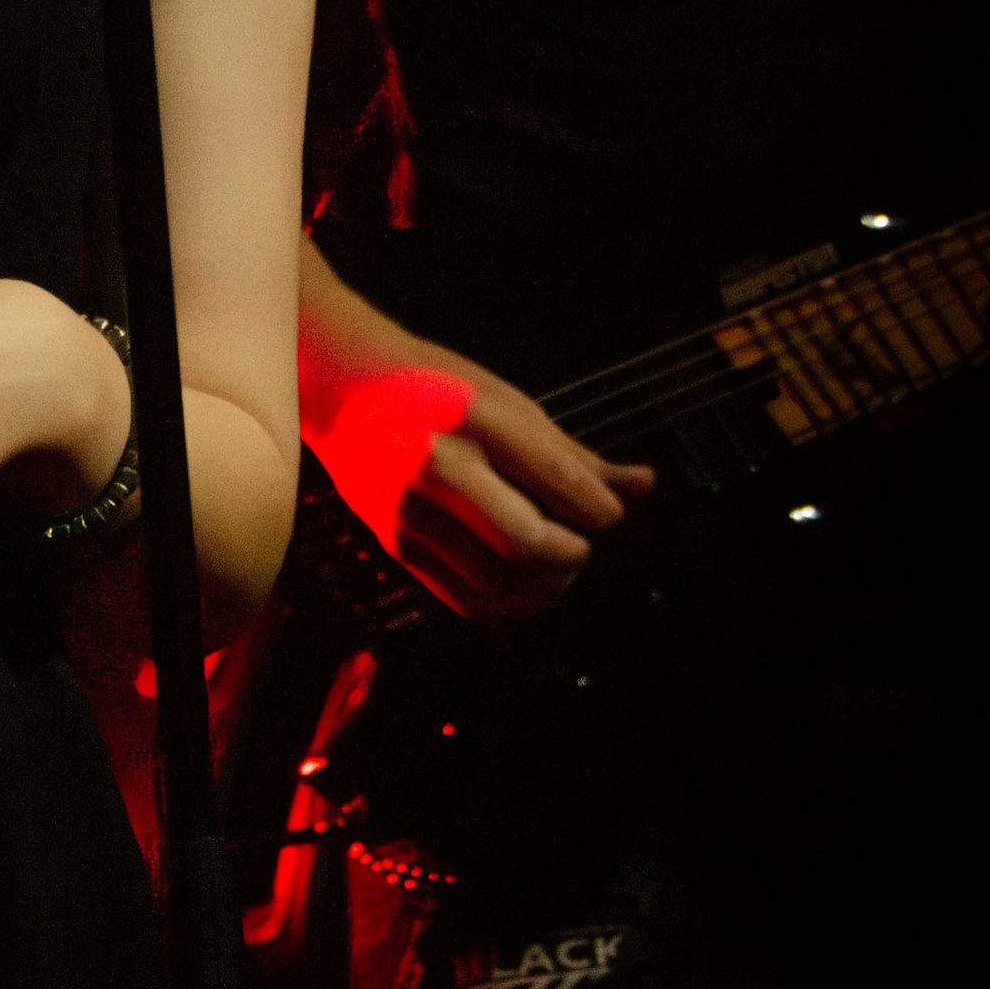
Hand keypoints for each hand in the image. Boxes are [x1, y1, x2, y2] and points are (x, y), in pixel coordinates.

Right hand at [319, 354, 652, 625]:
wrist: (345, 385)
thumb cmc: (437, 388)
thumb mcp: (506, 403)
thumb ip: (572, 452)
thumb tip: (644, 485)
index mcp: (475, 416)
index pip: (556, 478)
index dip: (599, 509)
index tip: (607, 516)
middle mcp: (437, 462)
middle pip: (526, 538)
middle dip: (572, 554)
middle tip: (581, 548)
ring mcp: (409, 505)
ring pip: (496, 577)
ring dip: (543, 586)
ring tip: (558, 570)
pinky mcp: (392, 538)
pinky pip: (460, 594)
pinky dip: (504, 603)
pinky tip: (522, 586)